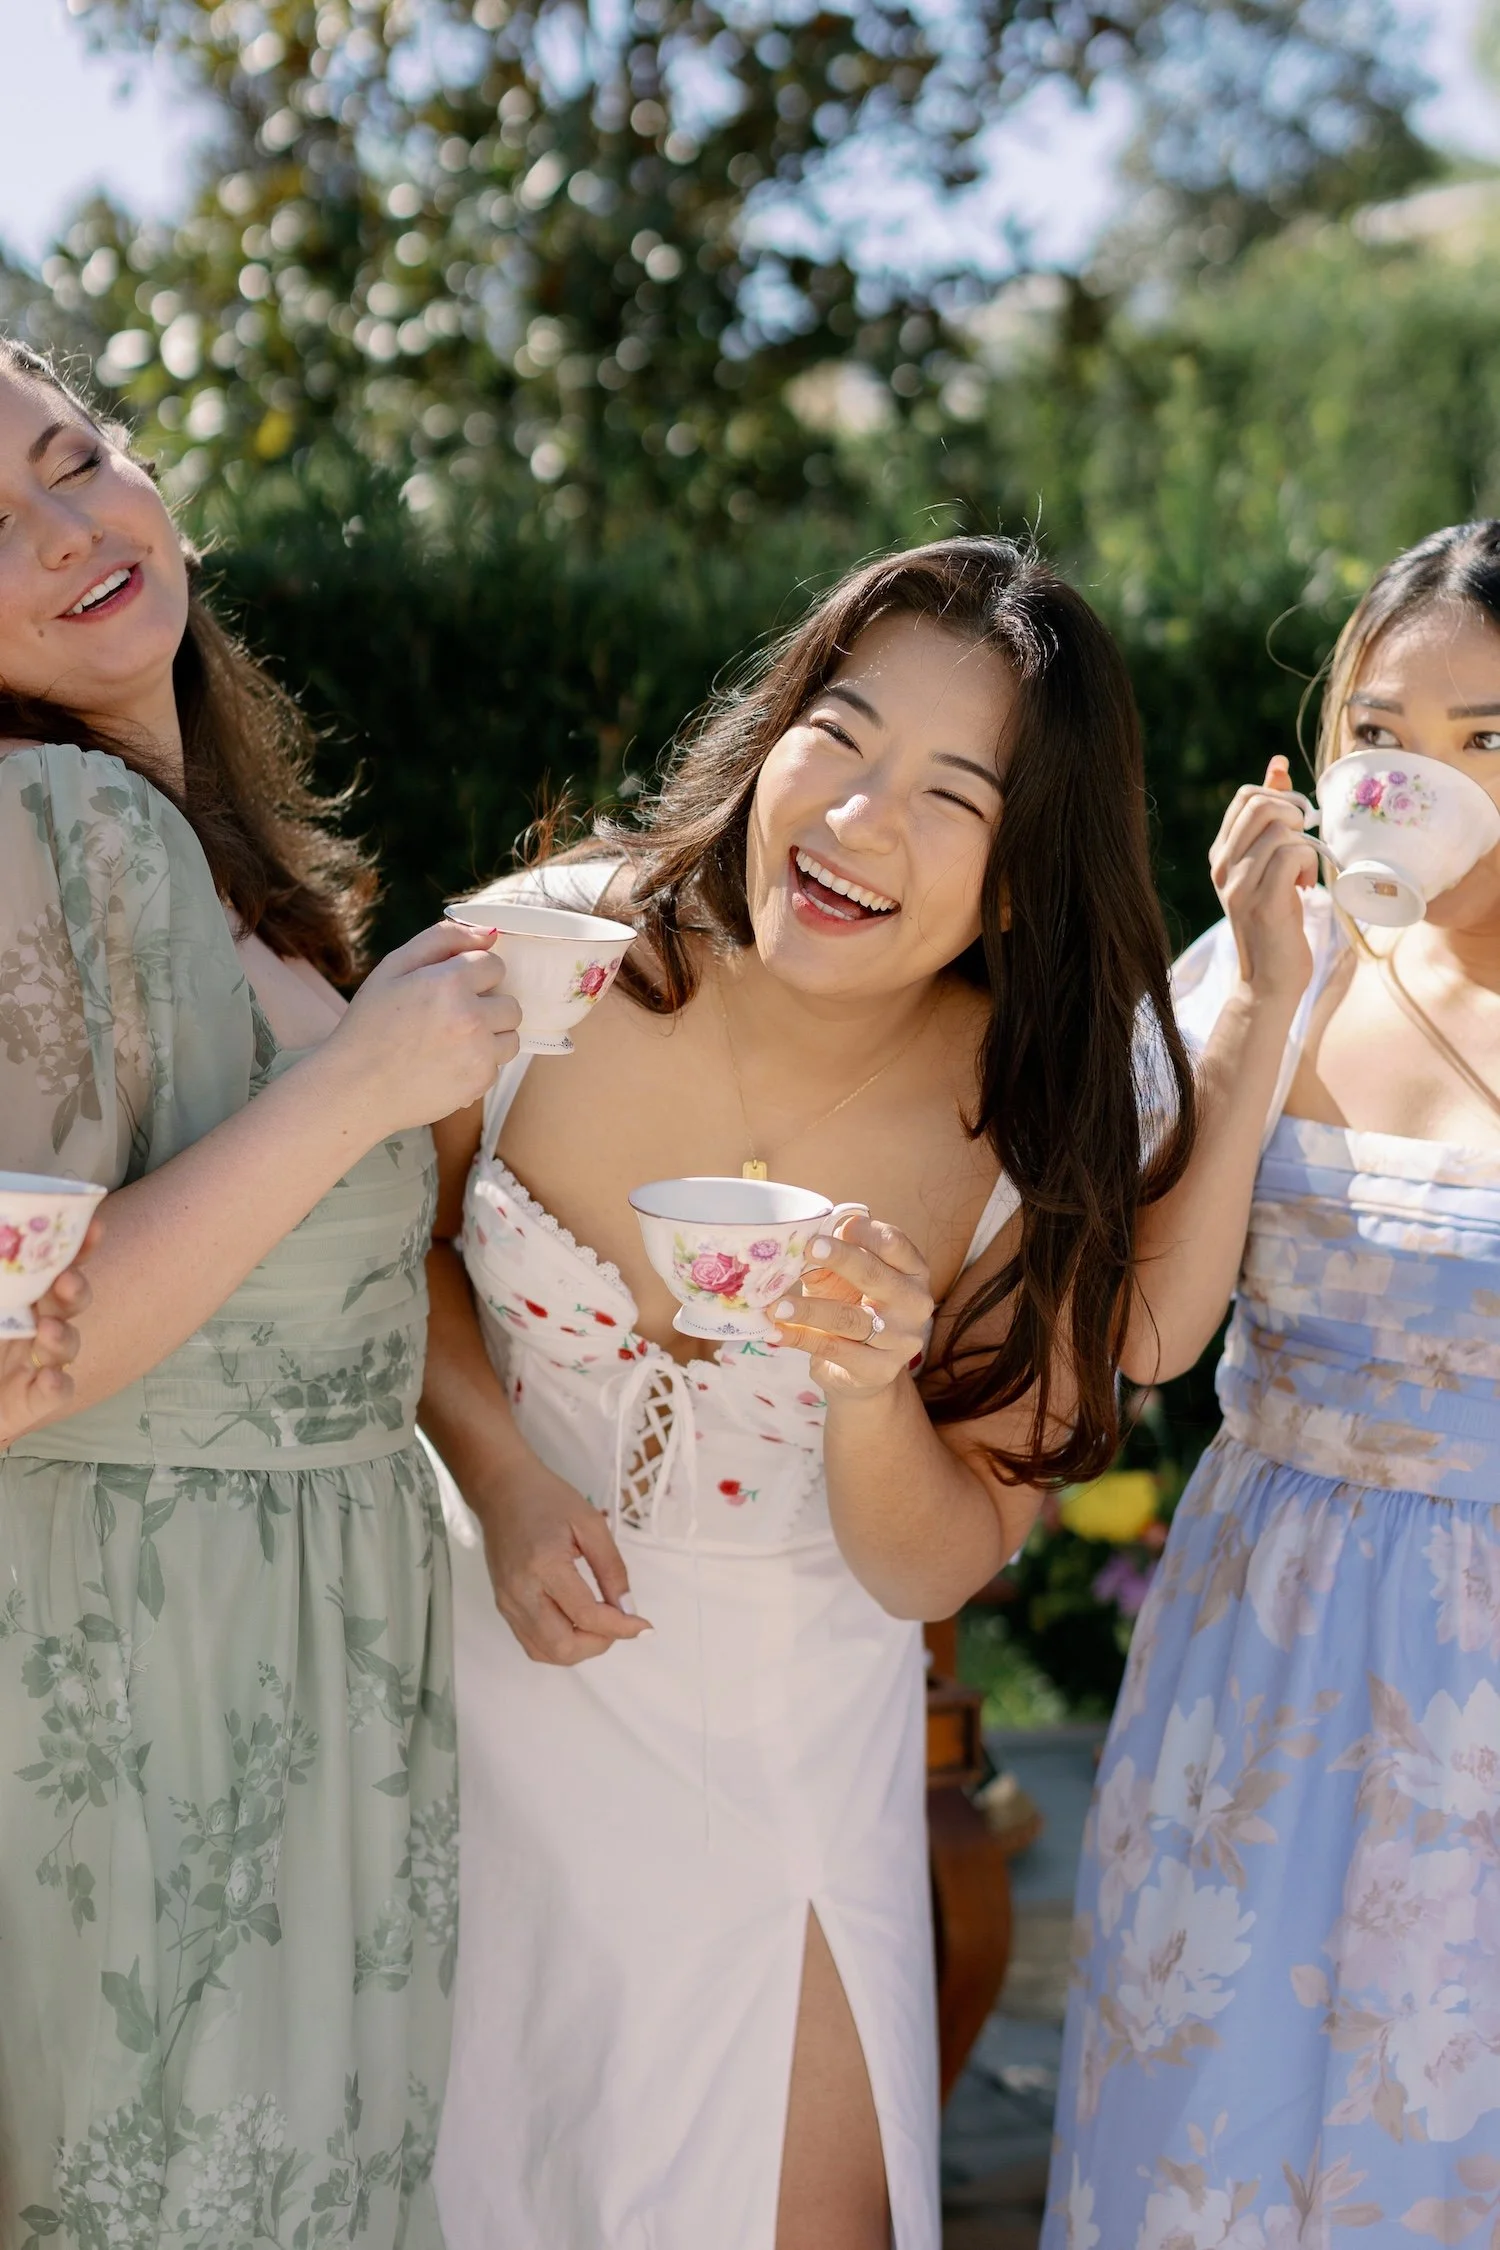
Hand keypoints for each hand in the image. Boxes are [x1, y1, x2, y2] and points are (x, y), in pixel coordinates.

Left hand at [0, 1215, 99, 1448]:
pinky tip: (50, 1377)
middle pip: (70, 1302)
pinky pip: (56, 1392)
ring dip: (63, 1335)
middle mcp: (36, 1325)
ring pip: (67, 1345)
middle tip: (65, 1281)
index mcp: (21, 1297)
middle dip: (75, 1289)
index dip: (78, 1248)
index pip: (56, 1267)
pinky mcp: (32, 1401)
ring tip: (49, 1330)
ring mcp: (37, 1363)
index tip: (92, 1226)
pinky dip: (57, 1384)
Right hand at [330, 922, 522, 1136]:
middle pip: (510, 1002)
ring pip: (511, 1035)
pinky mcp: (480, 1082)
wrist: (354, 1088)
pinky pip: (497, 1064)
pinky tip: (446, 1065)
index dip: (473, 975)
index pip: (494, 965)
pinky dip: (478, 1064)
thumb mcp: (393, 968)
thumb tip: (490, 933)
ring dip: (489, 1036)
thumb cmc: (369, 1024)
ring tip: (451, 1042)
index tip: (451, 988)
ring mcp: (479, 1053)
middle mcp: (471, 1017)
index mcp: (449, 982)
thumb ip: (442, 940)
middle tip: (450, 1017)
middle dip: (486, 1006)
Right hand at [475, 1453, 652, 1664]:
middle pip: (563, 1646)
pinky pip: (532, 1643)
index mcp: (544, 1566)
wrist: (501, 1491)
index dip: (621, 1627)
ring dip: (580, 1649)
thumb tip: (628, 1609)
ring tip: (601, 1624)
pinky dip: (560, 1645)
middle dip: (600, 1643)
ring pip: (546, 1653)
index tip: (644, 1626)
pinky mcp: (503, 1607)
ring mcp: (508, 1604)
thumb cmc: (548, 1499)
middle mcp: (520, 1593)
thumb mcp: (591, 1524)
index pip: (586, 1615)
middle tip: (620, 1623)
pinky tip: (578, 1625)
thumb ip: (612, 1569)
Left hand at [770, 1211, 933, 1401]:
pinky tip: (776, 1332)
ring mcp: (902, 1340)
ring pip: (850, 1319)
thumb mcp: (842, 1277)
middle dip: (841, 1259)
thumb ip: (830, 1255)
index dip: (863, 1233)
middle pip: (876, 1276)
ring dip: (809, 1310)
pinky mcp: (880, 1369)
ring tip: (777, 1306)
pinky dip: (801, 1339)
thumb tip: (802, 1235)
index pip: (894, 1244)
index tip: (831, 1228)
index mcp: (913, 1271)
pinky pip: (834, 1350)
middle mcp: (915, 1303)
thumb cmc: (851, 1306)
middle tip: (809, 1248)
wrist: (859, 1369)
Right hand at [1209, 755, 1318, 1003]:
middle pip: (1261, 804)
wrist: (1269, 980)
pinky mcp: (1260, 902)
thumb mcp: (1268, 866)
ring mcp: (1237, 884)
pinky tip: (1303, 888)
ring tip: (1302, 874)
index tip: (1297, 822)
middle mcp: (1222, 866)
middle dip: (1295, 815)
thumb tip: (1276, 765)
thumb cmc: (1276, 920)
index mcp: (1221, 854)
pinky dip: (1308, 865)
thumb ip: (1271, 818)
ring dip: (1305, 847)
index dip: (1281, 797)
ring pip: (1281, 830)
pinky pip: (1291, 855)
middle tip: (1303, 844)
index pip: (1246, 797)